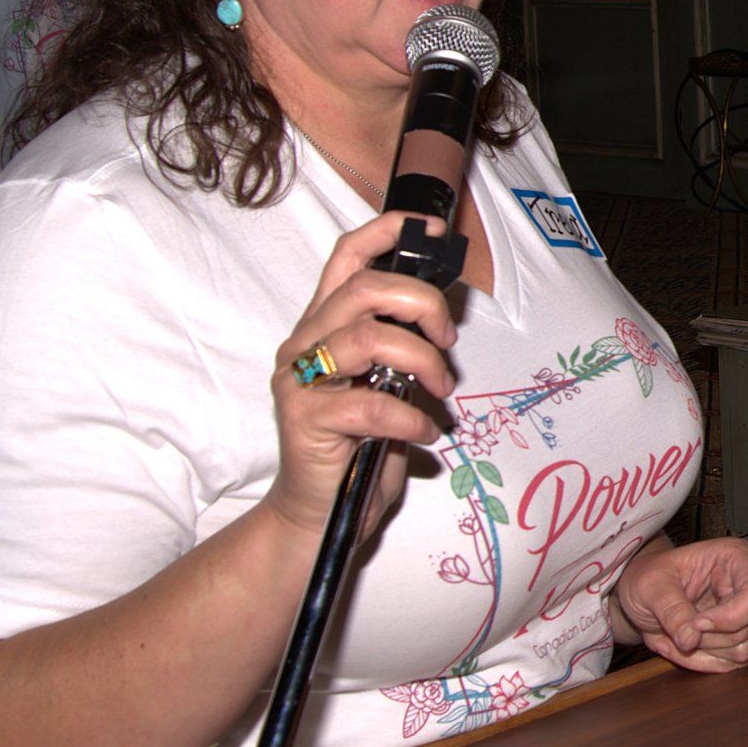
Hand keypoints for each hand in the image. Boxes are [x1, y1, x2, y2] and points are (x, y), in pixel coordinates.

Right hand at [264, 211, 457, 539]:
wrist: (317, 516)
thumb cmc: (357, 448)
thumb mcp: (389, 385)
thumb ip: (404, 346)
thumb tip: (446, 307)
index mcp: (324, 325)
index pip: (346, 259)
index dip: (386, 233)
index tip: (432, 229)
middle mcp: (305, 343)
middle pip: (364, 290)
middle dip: (421, 303)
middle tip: (447, 339)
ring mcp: (300, 380)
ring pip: (367, 337)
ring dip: (421, 359)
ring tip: (442, 389)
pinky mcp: (304, 419)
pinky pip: (370, 405)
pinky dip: (410, 418)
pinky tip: (424, 434)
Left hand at [611, 537, 747, 673]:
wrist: (642, 596)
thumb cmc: (648, 578)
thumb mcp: (651, 586)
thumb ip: (671, 610)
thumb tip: (690, 639)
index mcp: (736, 557)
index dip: (731, 615)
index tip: (696, 623)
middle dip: (711, 637)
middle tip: (678, 631)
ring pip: (747, 649)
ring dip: (707, 652)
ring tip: (678, 638)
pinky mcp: (742, 639)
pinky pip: (734, 664)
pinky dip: (703, 662)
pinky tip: (680, 648)